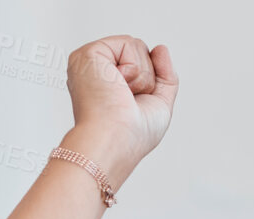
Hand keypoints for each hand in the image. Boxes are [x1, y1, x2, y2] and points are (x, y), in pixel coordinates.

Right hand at [61, 37, 177, 187]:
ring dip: (142, 77)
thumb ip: (164, 75)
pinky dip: (135, 69)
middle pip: (142, 53)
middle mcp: (97, 70)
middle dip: (147, 79)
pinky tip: (118, 85)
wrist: (115, 140)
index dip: (150, 83)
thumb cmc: (133, 134)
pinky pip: (130, 43)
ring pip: (138, 47)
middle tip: (127, 100)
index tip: (133, 105)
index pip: (142, 65)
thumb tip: (161, 48)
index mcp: (108, 83)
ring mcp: (91, 60)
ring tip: (122, 94)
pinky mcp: (89, 52)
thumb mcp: (159, 103)